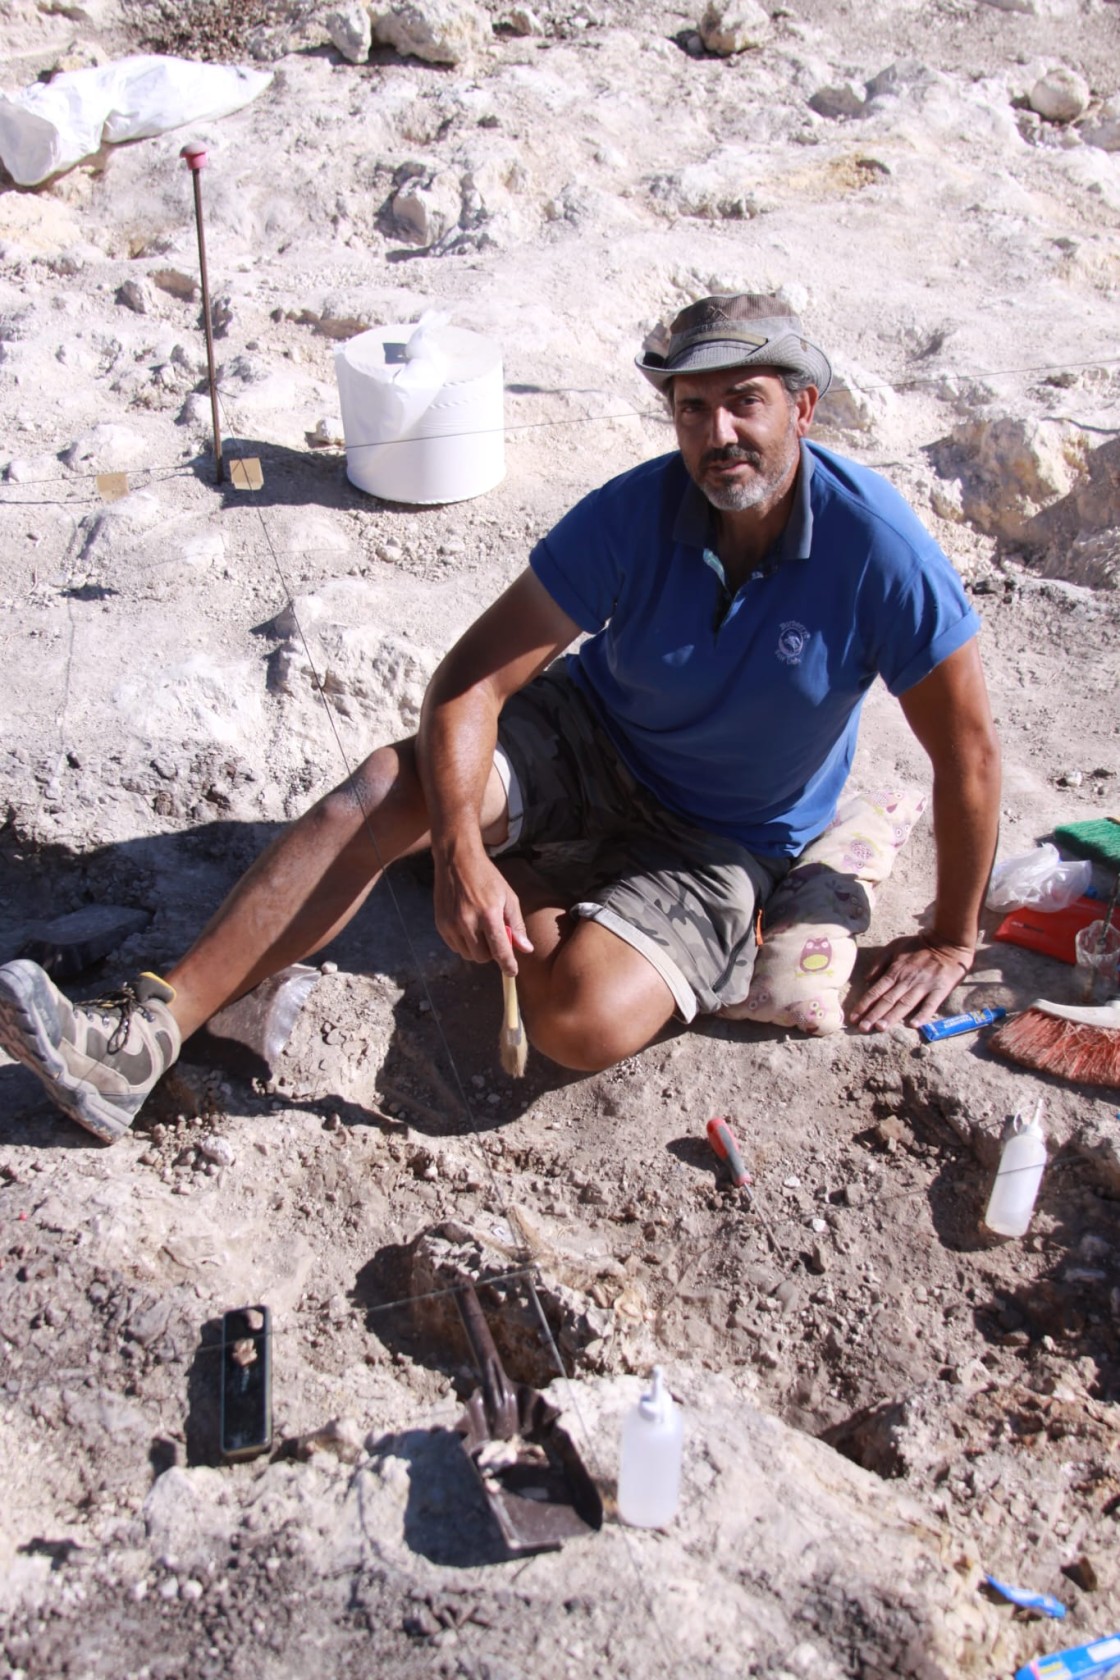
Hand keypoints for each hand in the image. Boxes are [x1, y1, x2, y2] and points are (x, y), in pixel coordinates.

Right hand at [432, 849, 532, 974]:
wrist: (456, 861)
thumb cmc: (487, 878)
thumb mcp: (508, 897)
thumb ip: (517, 925)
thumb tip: (526, 949)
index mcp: (489, 914)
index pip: (500, 950)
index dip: (508, 965)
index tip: (512, 972)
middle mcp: (468, 921)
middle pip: (482, 957)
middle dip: (491, 953)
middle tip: (494, 937)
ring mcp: (451, 924)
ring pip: (468, 955)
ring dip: (477, 949)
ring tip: (480, 929)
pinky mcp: (441, 924)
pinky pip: (455, 947)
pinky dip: (464, 943)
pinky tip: (468, 927)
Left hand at [847, 932, 972, 1032]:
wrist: (948, 942)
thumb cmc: (919, 945)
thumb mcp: (895, 946)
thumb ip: (880, 962)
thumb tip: (867, 979)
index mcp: (895, 971)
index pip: (876, 990)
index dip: (864, 1004)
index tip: (853, 1017)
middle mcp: (907, 980)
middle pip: (887, 1000)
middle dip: (873, 1014)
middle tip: (862, 1028)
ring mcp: (924, 986)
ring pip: (905, 1003)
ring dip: (892, 1016)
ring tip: (880, 1028)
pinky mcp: (940, 989)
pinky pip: (930, 1004)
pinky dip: (922, 1014)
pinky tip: (913, 1025)